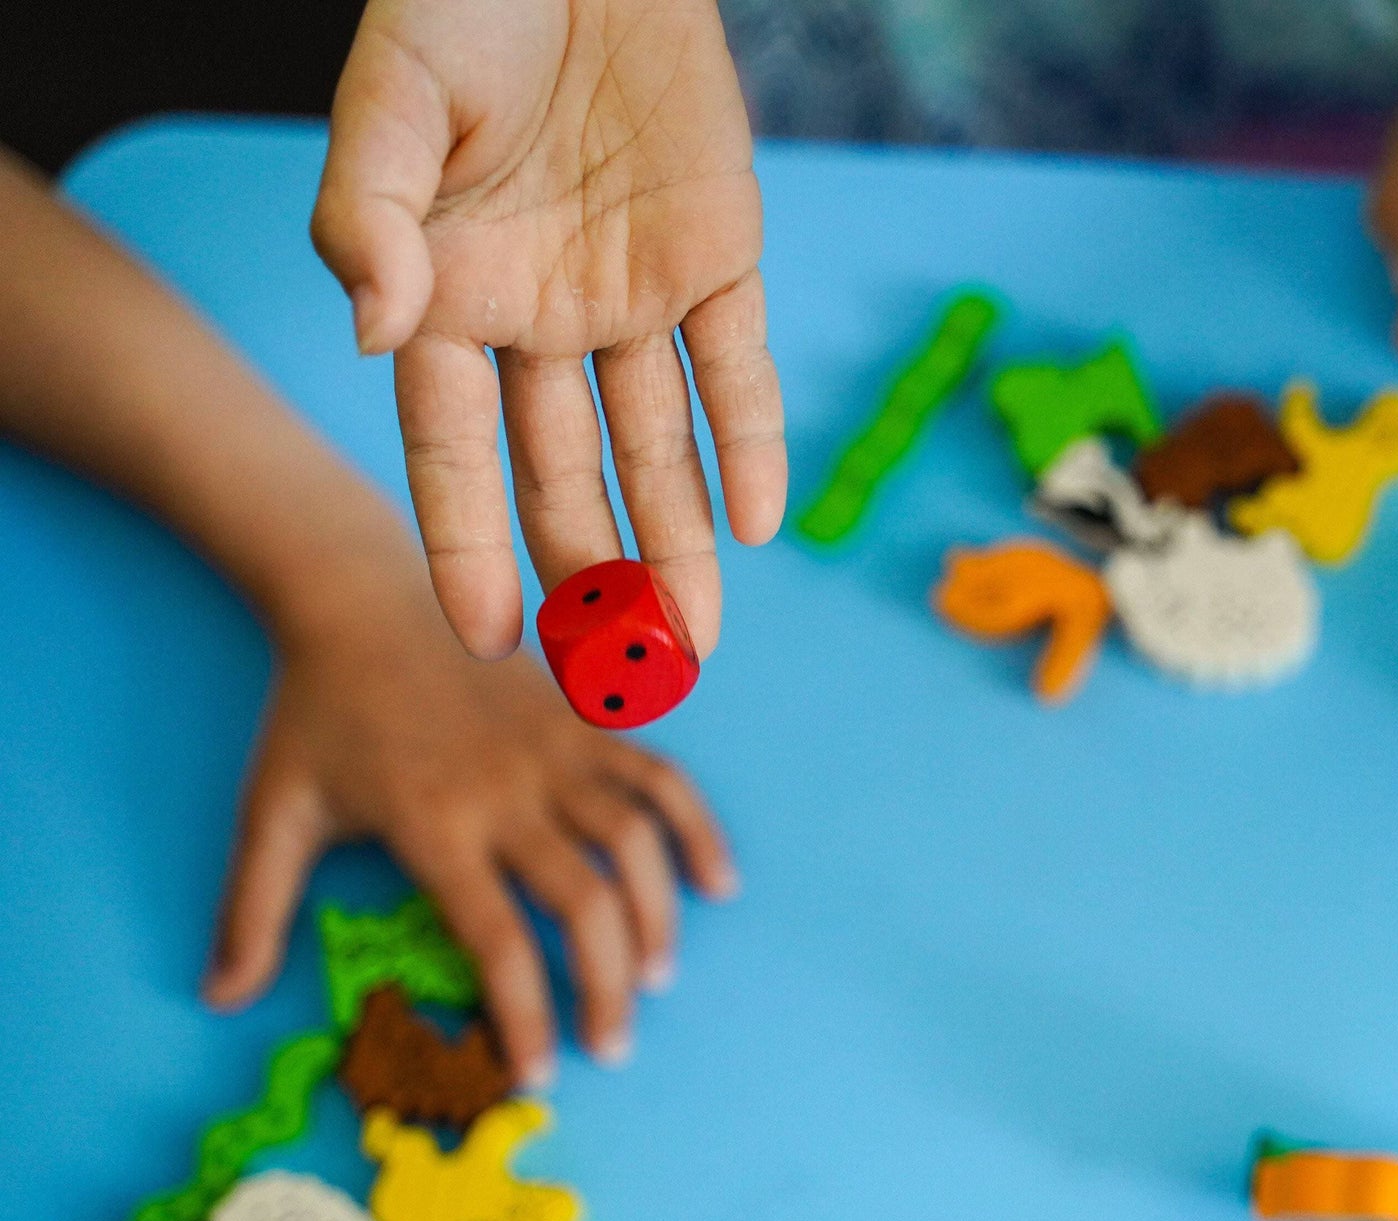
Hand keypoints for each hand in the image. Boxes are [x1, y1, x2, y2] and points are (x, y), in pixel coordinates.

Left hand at [201, 565, 736, 1085]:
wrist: (362, 597)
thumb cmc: (318, 712)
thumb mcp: (273, 811)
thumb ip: (249, 910)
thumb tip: (218, 998)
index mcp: (435, 824)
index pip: (498, 940)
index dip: (526, 1018)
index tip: (540, 1074)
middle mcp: (509, 791)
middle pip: (583, 903)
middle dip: (607, 987)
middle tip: (613, 1045)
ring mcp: (557, 749)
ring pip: (635, 842)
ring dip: (656, 919)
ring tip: (655, 976)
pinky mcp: (586, 718)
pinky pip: (659, 774)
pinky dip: (696, 828)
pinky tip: (717, 881)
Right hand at [311, 0, 787, 662]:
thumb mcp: (394, 97)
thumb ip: (366, 211)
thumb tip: (371, 329)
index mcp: (453, 299)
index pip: (453, 453)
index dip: (467, 548)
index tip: (490, 641)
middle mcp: (543, 319)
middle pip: (564, 476)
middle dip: (590, 574)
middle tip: (616, 674)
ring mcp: (633, 297)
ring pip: (657, 447)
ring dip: (678, 543)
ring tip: (696, 639)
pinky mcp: (717, 259)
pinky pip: (738, 368)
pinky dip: (751, 442)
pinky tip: (759, 526)